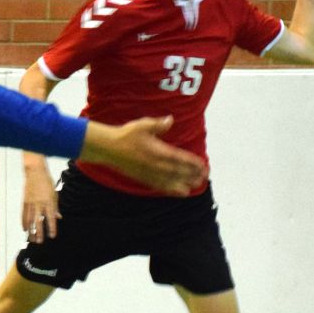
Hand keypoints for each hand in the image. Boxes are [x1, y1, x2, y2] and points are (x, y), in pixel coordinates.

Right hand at [21, 165, 59, 242]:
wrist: (35, 173)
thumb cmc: (46, 182)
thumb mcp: (54, 194)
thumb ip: (56, 207)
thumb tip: (59, 217)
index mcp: (49, 202)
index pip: (51, 218)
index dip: (51, 227)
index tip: (52, 236)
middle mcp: (39, 204)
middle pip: (39, 221)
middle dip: (39, 232)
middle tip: (39, 242)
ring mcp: (31, 203)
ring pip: (30, 220)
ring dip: (30, 230)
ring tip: (31, 238)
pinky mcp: (25, 201)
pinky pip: (24, 214)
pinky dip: (24, 222)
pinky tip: (24, 229)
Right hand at [78, 116, 207, 195]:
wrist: (109, 148)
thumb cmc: (126, 135)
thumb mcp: (143, 125)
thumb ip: (158, 124)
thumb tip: (170, 119)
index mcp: (158, 151)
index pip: (180, 158)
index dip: (192, 163)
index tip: (203, 165)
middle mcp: (156, 165)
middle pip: (179, 172)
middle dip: (193, 174)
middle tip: (204, 175)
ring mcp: (150, 174)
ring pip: (172, 181)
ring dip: (186, 183)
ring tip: (197, 185)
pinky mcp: (144, 179)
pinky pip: (161, 187)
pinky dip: (173, 190)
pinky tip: (182, 192)